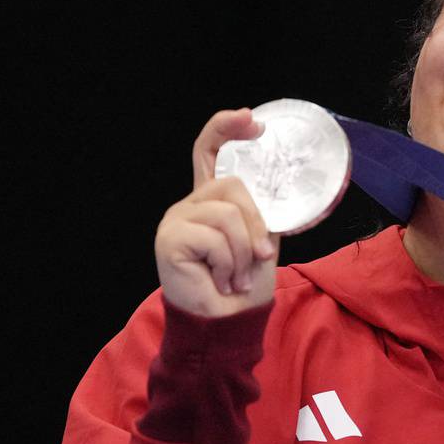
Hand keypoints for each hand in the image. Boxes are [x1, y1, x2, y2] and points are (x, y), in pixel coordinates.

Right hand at [155, 108, 280, 316]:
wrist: (229, 322)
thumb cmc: (244, 284)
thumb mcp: (261, 239)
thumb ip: (260, 211)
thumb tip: (273, 187)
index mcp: (212, 200)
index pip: (210, 151)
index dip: (226, 129)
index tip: (253, 122)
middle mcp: (190, 204)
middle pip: (233, 185)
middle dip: (256, 224)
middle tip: (257, 258)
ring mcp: (176, 219)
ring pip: (228, 213)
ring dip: (244, 252)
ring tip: (235, 276)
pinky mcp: (170, 238)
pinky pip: (216, 237)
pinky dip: (228, 263)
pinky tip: (220, 280)